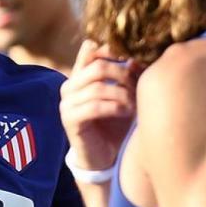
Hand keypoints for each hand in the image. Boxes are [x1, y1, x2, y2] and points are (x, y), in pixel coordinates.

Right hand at [59, 41, 141, 170]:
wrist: (104, 156)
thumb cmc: (115, 124)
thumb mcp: (123, 95)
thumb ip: (125, 75)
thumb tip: (135, 59)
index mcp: (80, 75)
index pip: (92, 50)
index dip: (114, 52)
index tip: (134, 62)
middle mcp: (69, 86)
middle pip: (97, 66)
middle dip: (123, 75)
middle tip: (138, 87)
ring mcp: (66, 103)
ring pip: (97, 87)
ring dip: (122, 94)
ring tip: (135, 104)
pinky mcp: (70, 120)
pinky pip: (94, 107)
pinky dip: (114, 108)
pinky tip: (126, 113)